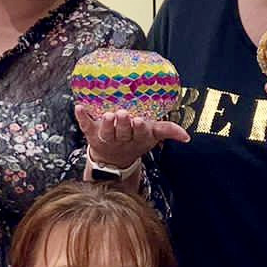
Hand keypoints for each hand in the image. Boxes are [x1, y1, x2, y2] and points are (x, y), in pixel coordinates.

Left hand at [75, 103, 189, 171]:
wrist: (113, 158)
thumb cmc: (134, 139)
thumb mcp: (152, 136)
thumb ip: (168, 131)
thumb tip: (187, 137)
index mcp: (137, 138)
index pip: (139, 134)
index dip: (138, 129)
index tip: (140, 121)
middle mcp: (121, 138)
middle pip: (122, 132)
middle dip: (123, 124)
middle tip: (123, 114)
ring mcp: (106, 136)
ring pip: (106, 132)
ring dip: (106, 124)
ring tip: (108, 115)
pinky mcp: (91, 133)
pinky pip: (85, 125)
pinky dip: (82, 117)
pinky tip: (79, 107)